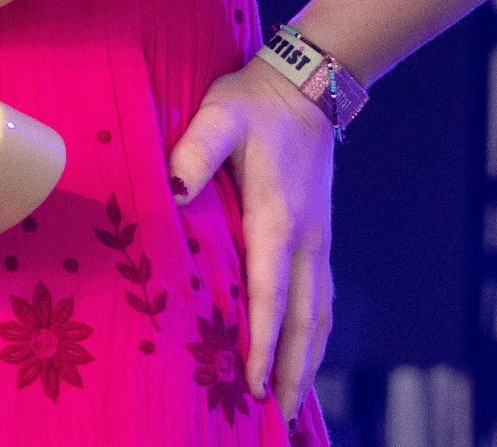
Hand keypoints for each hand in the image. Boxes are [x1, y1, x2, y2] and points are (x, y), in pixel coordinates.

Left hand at [167, 57, 336, 419]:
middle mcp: (306, 239)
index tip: (253, 384)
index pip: (270, 295)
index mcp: (278, 219)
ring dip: (307, 359)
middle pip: (304, 320)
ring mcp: (318, 239)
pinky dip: (314, 334)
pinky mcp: (320, 235)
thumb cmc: (255, 101)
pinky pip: (323, 297)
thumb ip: (196, 151)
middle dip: (291, 371)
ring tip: (290, 401)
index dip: (262, 343)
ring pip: (320, 314)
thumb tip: (173, 191)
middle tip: (274, 415)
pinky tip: (304, 352)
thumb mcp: (220, 114)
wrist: (308, 83)